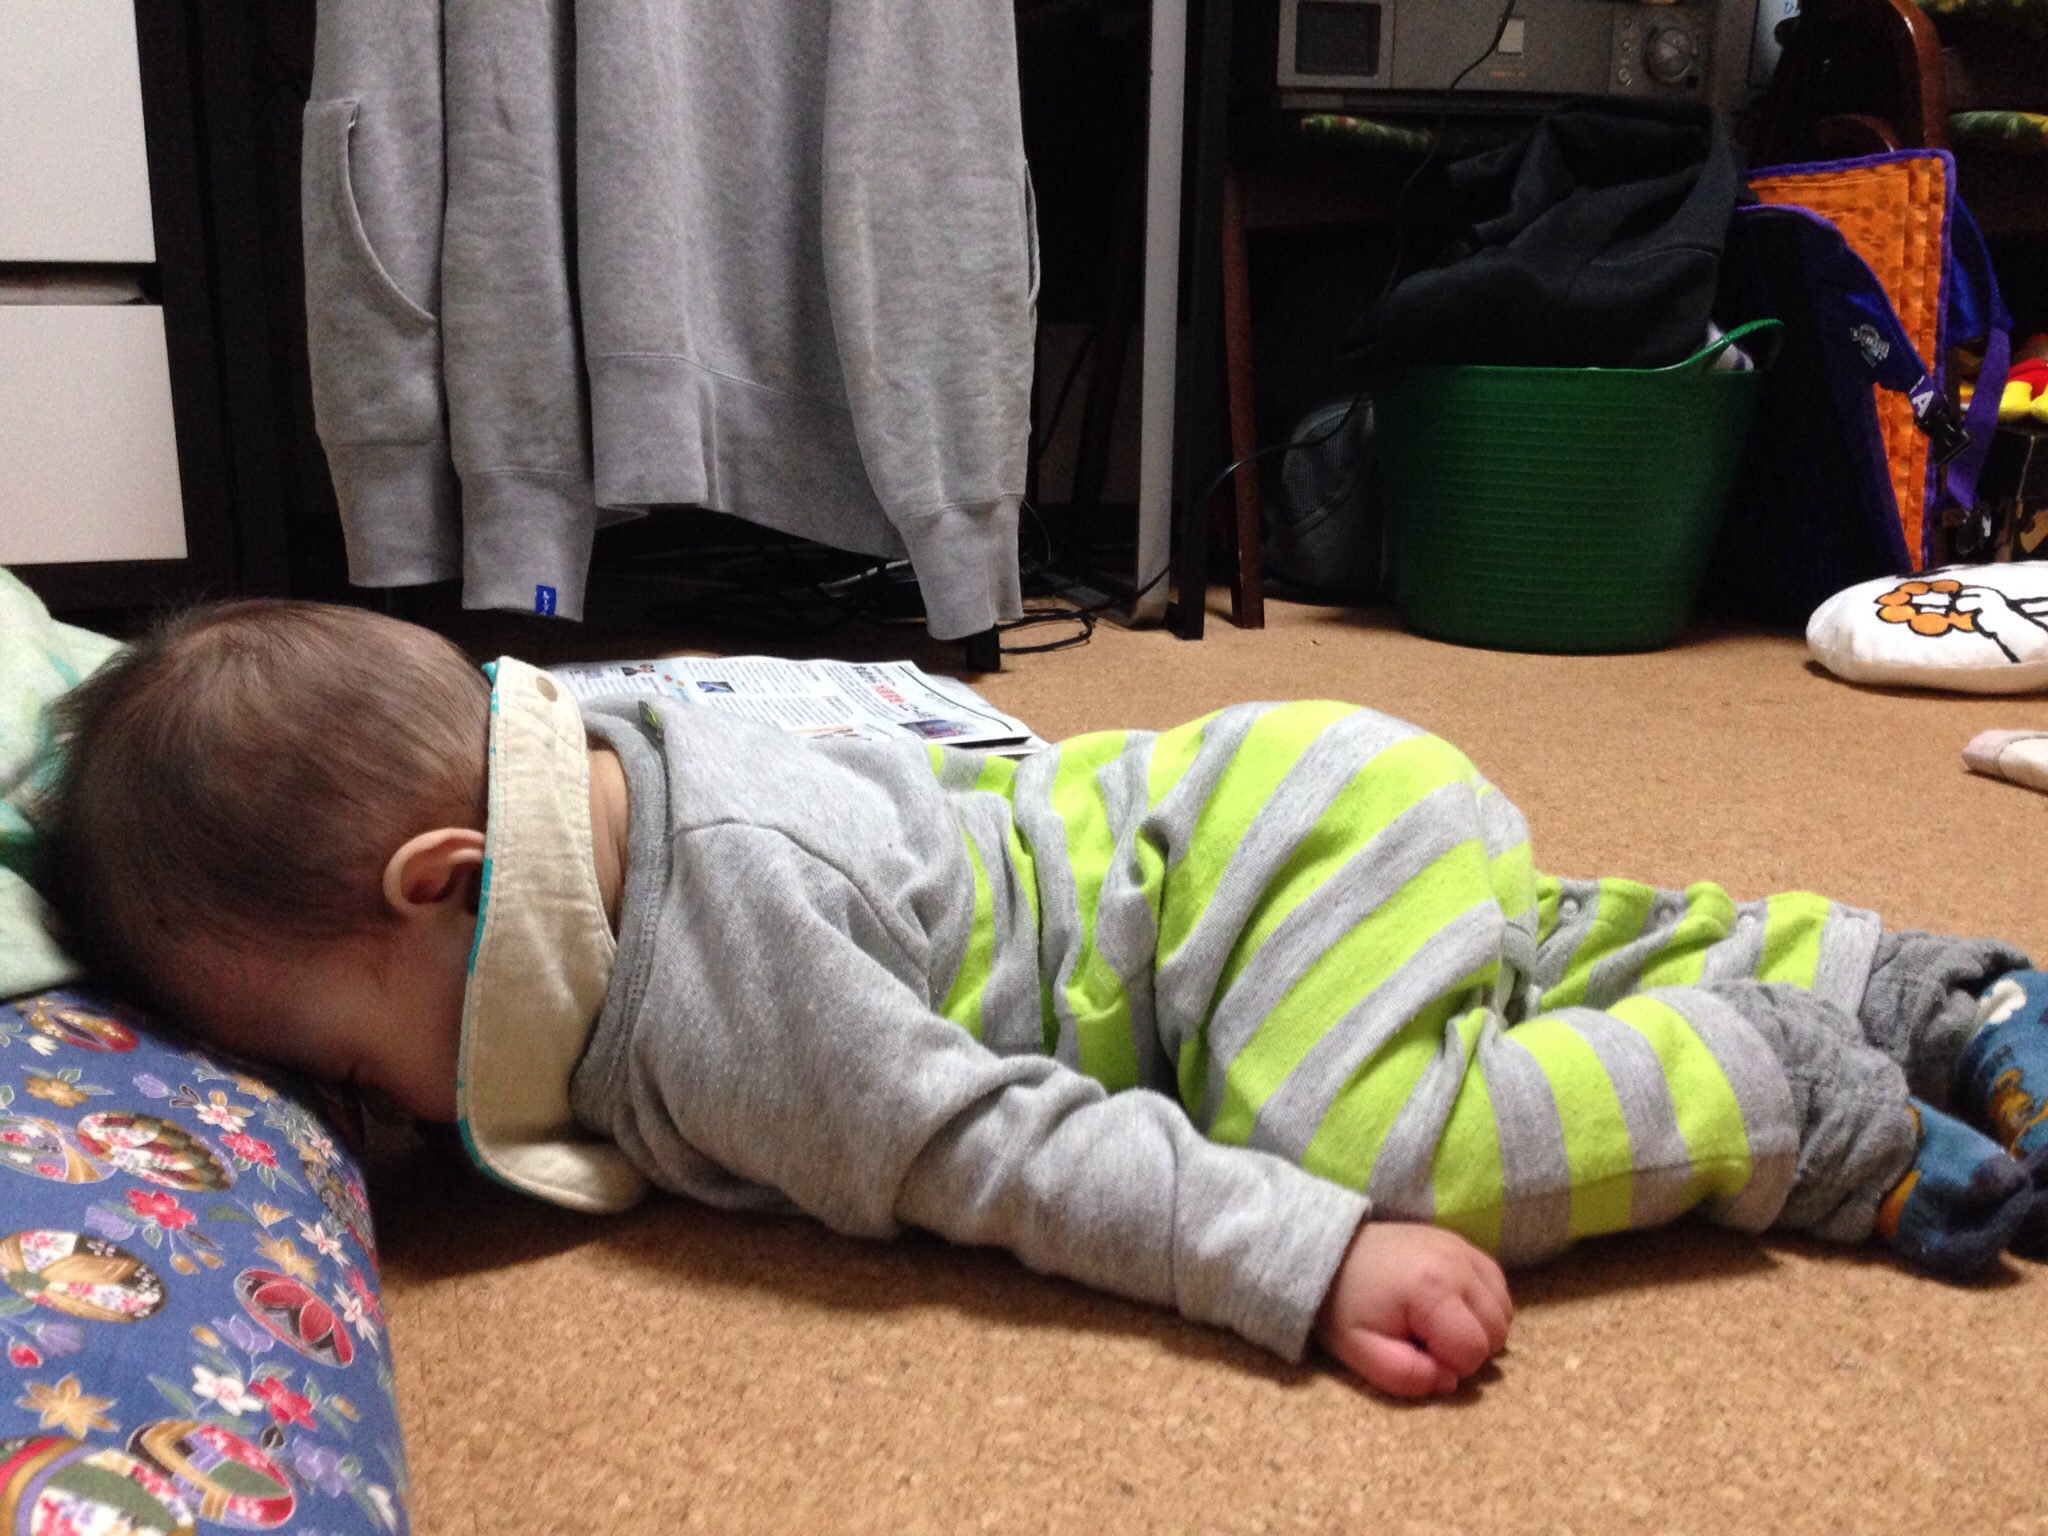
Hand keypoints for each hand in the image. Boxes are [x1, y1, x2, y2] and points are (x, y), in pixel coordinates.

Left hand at [1315, 1221, 1511, 1397]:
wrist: (1328, 1254)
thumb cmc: (1343, 1306)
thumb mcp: (1361, 1352)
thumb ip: (1407, 1377)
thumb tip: (1449, 1382)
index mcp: (1431, 1290)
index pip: (1473, 1351)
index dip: (1449, 1366)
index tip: (1416, 1353)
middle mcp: (1456, 1263)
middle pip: (1496, 1331)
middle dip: (1468, 1350)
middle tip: (1427, 1343)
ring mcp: (1462, 1248)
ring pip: (1503, 1309)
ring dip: (1480, 1328)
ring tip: (1439, 1326)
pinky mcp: (1462, 1242)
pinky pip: (1498, 1284)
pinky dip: (1485, 1304)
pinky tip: (1453, 1309)